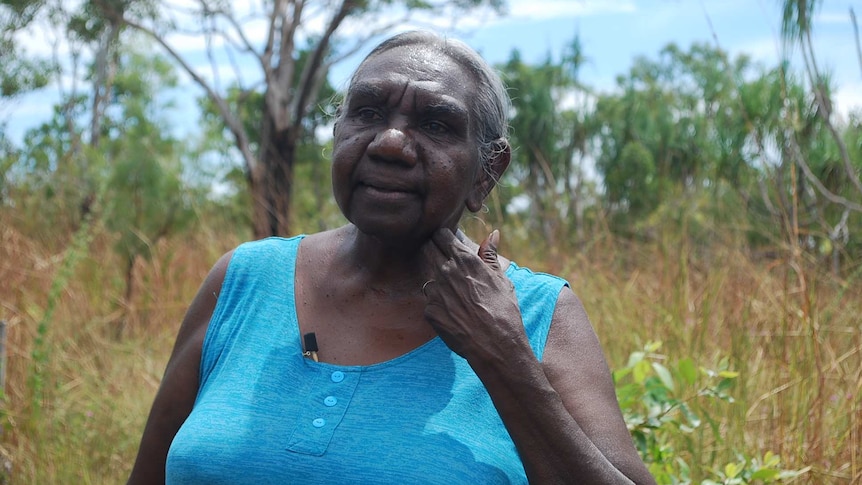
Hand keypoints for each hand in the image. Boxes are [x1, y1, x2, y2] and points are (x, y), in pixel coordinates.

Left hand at [421, 228, 525, 360]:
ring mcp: (435, 291)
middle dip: (434, 251)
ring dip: (437, 279)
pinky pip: (430, 300)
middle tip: (446, 261)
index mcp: (465, 260)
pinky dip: (438, 303)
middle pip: (428, 249)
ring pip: (428, 275)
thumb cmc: (503, 311)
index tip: (448, 242)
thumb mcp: (502, 280)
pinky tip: (453, 312)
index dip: (444, 237)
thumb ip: (490, 255)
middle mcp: (446, 271)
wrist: (495, 345)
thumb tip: (493, 234)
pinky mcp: (429, 310)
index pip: (441, 235)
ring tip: (454, 293)